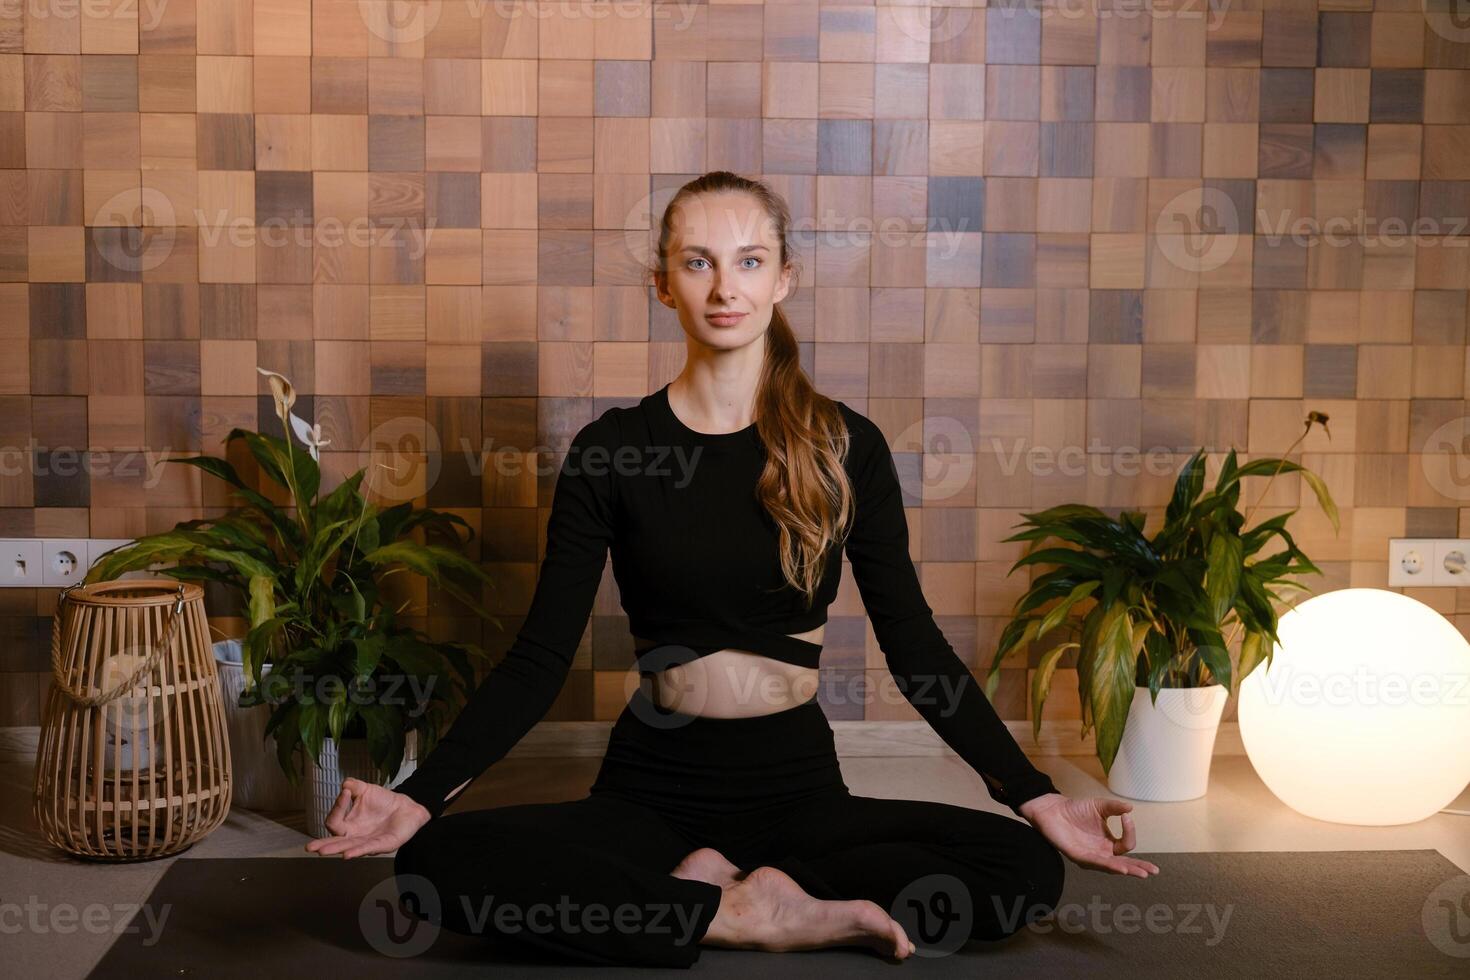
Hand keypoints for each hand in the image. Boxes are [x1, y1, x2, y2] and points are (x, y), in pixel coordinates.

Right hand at [304, 778, 432, 858]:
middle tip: (309, 847)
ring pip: (349, 847)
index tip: (345, 792)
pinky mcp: (384, 845)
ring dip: (337, 849)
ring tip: (323, 852)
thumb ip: (353, 786)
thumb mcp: (366, 790)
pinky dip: (358, 851)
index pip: (334, 822)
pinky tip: (347, 854)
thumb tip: (344, 784)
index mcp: (349, 825)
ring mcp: (368, 842)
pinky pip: (368, 849)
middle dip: (323, 845)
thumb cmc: (383, 801)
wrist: (406, 807)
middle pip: (336, 842)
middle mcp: (355, 837)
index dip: (337, 808)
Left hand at [1017, 793, 1159, 878]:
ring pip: (1112, 866)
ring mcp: (1090, 856)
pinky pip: (1095, 863)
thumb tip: (1131, 808)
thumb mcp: (1099, 806)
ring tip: (1142, 873)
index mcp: (1107, 842)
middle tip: (1154, 870)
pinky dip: (1109, 865)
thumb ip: (1115, 808)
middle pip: (1124, 863)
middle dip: (1139, 867)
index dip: (1130, 831)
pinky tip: (1121, 868)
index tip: (1126, 817)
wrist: (1052, 809)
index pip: (1126, 845)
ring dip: (1127, 869)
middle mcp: (1101, 852)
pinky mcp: (1078, 856)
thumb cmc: (1075, 809)